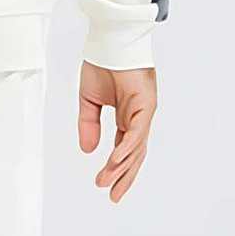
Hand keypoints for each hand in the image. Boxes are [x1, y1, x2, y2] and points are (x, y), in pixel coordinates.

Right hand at [78, 61, 156, 202]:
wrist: (109, 39)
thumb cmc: (102, 63)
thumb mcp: (89, 99)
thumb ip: (88, 123)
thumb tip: (87, 150)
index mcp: (126, 116)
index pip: (123, 148)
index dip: (115, 167)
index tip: (103, 184)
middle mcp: (137, 117)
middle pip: (134, 154)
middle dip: (123, 176)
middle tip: (112, 196)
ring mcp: (144, 112)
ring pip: (136, 147)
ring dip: (122, 165)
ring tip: (108, 180)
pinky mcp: (146, 104)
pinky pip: (137, 131)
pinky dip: (127, 147)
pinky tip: (116, 159)